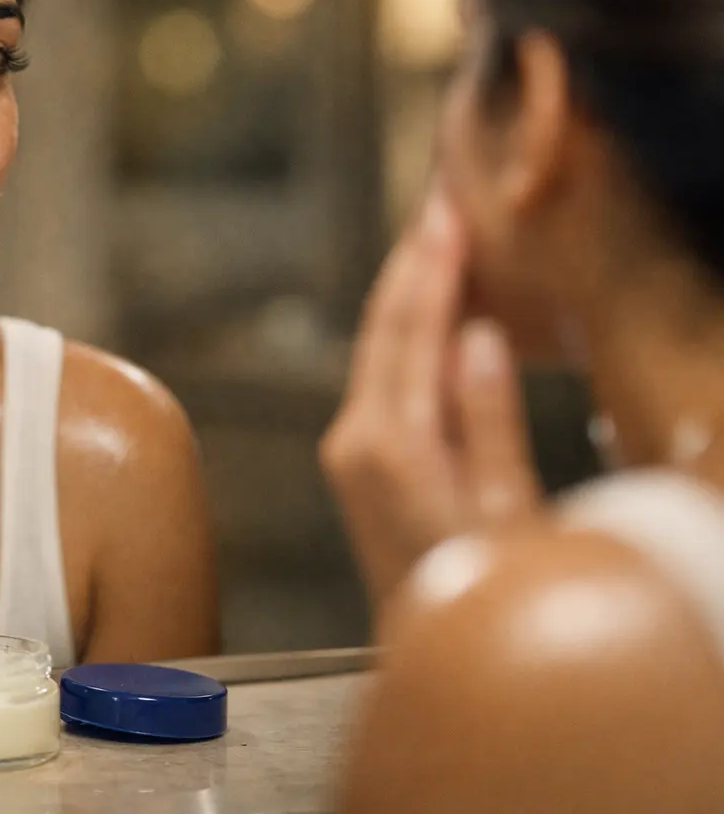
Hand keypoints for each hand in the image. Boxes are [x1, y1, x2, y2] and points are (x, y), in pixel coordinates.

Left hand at [320, 188, 540, 607]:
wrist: (432, 651)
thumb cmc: (483, 588)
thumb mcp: (504, 508)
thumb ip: (486, 419)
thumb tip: (476, 334)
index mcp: (389, 443)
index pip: (410, 330)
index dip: (431, 265)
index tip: (446, 208)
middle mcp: (353, 437)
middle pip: (383, 329)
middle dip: (413, 263)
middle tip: (439, 201)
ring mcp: (348, 448)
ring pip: (377, 348)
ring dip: (406, 292)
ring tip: (436, 235)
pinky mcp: (355, 459)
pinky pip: (380, 376)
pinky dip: (403, 334)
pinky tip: (428, 308)